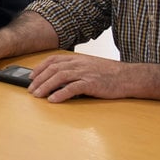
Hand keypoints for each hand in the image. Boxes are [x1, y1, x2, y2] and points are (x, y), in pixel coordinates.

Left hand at [28, 55, 159, 103]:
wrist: (129, 77)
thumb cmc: (110, 74)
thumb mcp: (90, 67)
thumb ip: (76, 70)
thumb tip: (58, 78)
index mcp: (78, 59)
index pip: (53, 60)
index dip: (40, 68)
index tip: (31, 76)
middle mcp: (79, 64)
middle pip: (53, 69)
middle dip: (39, 79)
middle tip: (31, 90)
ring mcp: (85, 73)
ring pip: (59, 77)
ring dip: (45, 86)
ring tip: (37, 95)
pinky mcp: (92, 84)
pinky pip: (72, 88)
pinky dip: (60, 94)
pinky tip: (53, 100)